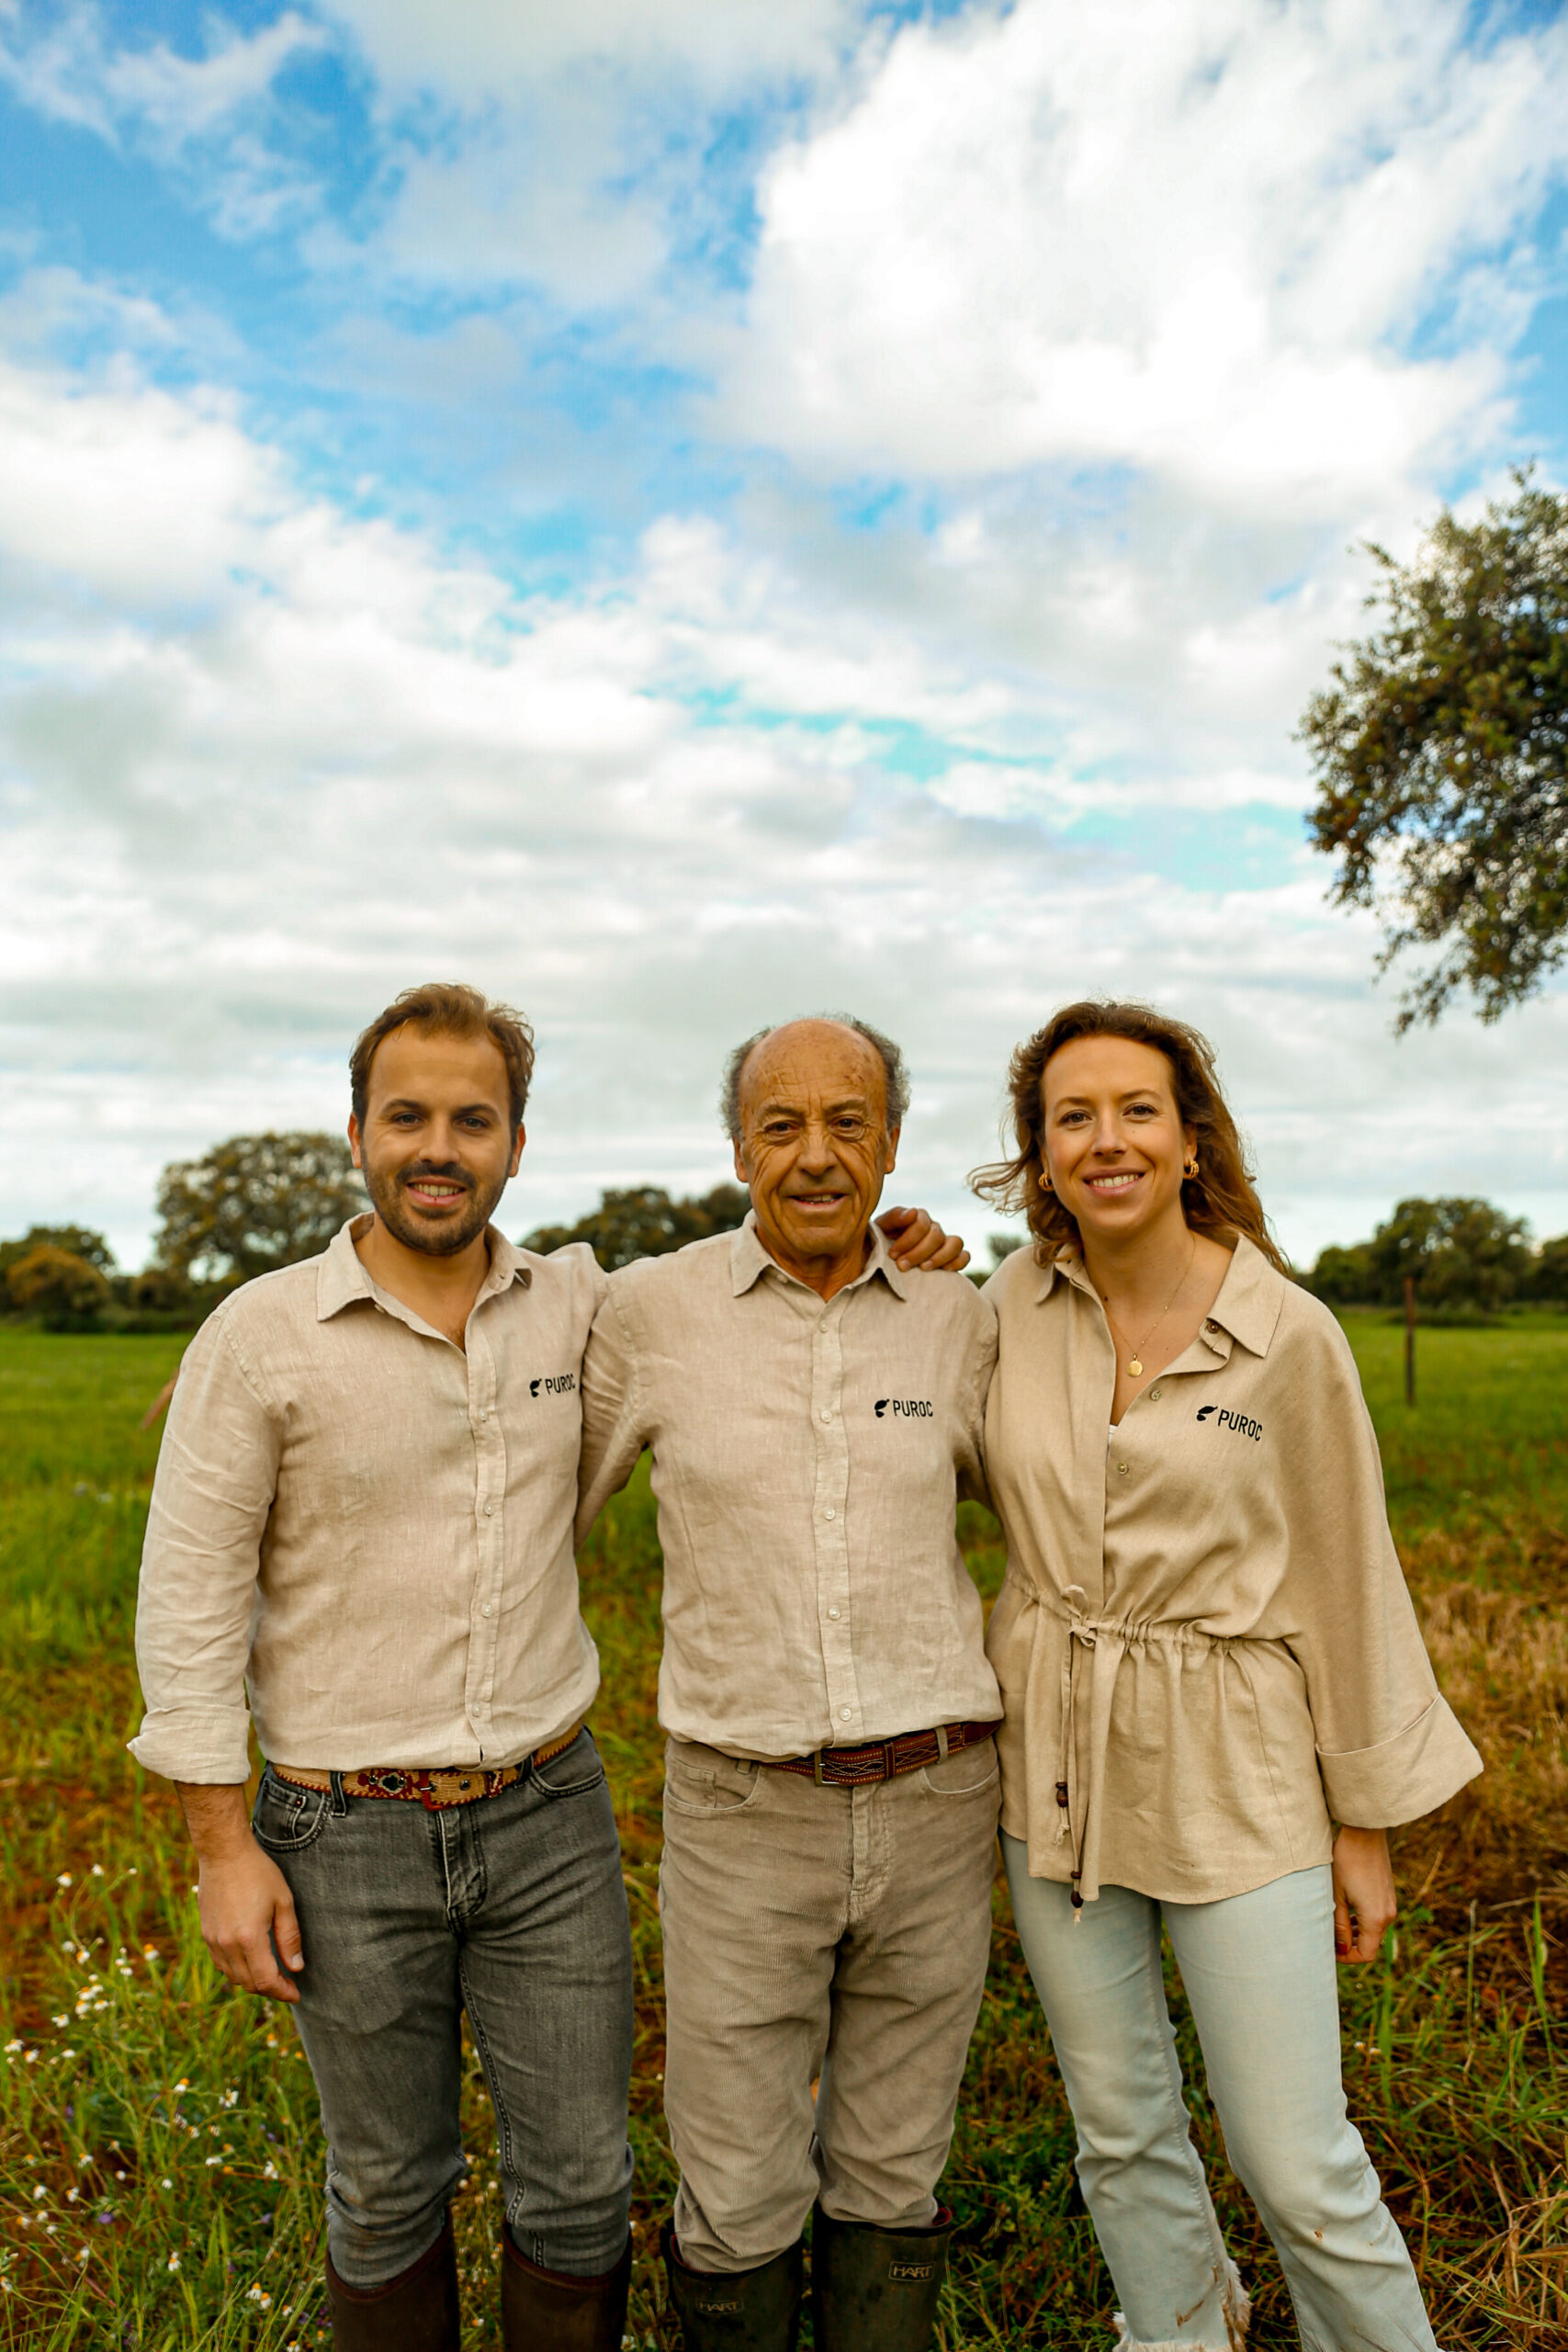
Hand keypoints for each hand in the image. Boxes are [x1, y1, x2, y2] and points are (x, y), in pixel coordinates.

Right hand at [177, 1782, 304, 2001]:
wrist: (224, 1853)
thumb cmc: (258, 1872)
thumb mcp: (283, 1901)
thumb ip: (290, 1937)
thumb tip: (296, 1967)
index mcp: (249, 1938)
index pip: (265, 1980)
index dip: (282, 1992)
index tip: (296, 1993)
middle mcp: (227, 1944)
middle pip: (249, 1983)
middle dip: (270, 1989)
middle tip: (288, 1985)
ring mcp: (213, 1940)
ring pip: (233, 1977)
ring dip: (253, 1981)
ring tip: (272, 1974)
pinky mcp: (206, 1934)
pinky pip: (221, 1964)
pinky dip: (237, 1970)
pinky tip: (251, 1961)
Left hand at [876, 1205, 970, 1272]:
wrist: (876, 1264)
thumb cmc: (875, 1245)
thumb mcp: (877, 1230)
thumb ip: (892, 1218)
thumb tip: (914, 1212)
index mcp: (915, 1218)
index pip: (922, 1223)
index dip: (908, 1240)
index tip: (892, 1255)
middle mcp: (932, 1227)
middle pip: (937, 1235)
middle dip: (918, 1252)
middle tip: (902, 1266)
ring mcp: (943, 1242)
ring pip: (955, 1243)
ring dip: (940, 1257)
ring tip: (923, 1269)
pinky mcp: (950, 1258)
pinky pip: (964, 1256)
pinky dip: (957, 1262)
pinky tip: (944, 1271)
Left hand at [1332, 1825, 1396, 1964]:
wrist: (1364, 1833)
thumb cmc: (1345, 1862)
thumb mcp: (1336, 1896)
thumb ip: (1339, 1925)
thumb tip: (1340, 1948)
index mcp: (1375, 1918)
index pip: (1366, 1954)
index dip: (1347, 1957)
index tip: (1329, 1949)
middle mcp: (1387, 1914)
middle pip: (1370, 1943)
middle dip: (1350, 1945)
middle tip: (1328, 1937)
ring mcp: (1390, 1904)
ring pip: (1373, 1930)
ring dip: (1356, 1932)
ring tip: (1334, 1923)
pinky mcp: (1387, 1894)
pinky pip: (1376, 1917)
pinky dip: (1362, 1920)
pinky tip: (1346, 1909)